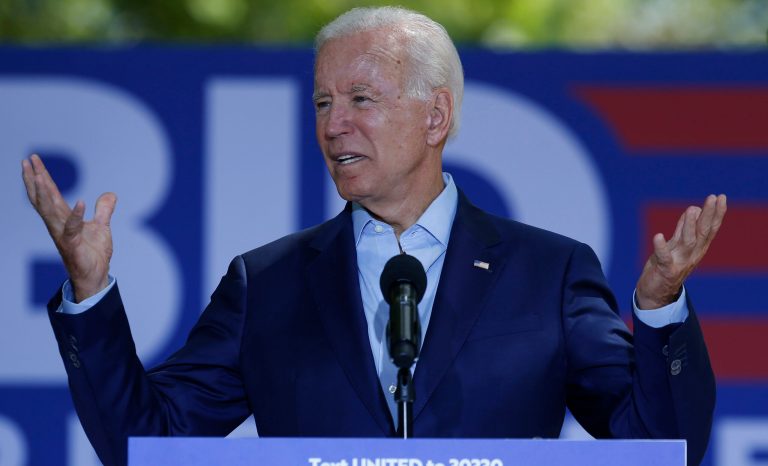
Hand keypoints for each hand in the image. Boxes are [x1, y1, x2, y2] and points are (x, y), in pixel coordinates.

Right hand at [21, 154, 116, 301]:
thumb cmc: (93, 253)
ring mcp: (62, 235)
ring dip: (44, 193)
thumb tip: (110, 194)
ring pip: (49, 211)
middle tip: (28, 160)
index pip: (50, 193)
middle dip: (35, 178)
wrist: (95, 276)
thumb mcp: (101, 227)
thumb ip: (103, 210)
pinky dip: (76, 215)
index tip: (33, 159)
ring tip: (38, 175)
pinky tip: (80, 202)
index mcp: (63, 218)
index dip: (42, 176)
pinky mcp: (72, 245)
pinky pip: (72, 228)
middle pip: (43, 198)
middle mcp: (58, 224)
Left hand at [635, 194, 726, 309]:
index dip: (716, 214)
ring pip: (688, 242)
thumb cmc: (666, 266)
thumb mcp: (677, 245)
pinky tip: (658, 235)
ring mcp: (680, 263)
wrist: (656, 294)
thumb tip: (694, 209)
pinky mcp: (665, 271)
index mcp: (697, 249)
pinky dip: (661, 247)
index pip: (709, 229)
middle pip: (703, 233)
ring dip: (690, 226)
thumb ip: (683, 229)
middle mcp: (692, 255)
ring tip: (692, 209)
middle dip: (709, 215)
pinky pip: (664, 258)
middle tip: (714, 198)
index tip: (721, 197)